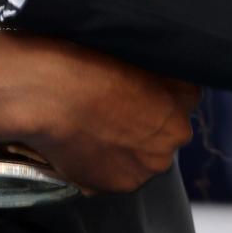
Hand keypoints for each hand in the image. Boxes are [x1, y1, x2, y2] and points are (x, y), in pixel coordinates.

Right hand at [24, 40, 199, 192]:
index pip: (184, 94)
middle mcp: (176, 134)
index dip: (159, 89)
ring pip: (143, 156)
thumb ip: (154, 67)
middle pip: (167, 129)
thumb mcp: (130, 46)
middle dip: (147, 122)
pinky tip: (83, 145)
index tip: (135, 85)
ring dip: (128, 147)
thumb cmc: (82, 58)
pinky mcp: (121, 186)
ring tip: (94, 129)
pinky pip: (118, 174)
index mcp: (185, 94)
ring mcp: (149, 164)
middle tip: (112, 107)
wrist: (45, 93)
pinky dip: (105, 164)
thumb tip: (153, 78)